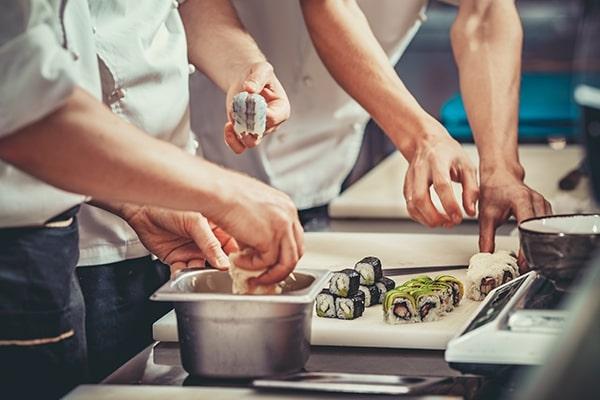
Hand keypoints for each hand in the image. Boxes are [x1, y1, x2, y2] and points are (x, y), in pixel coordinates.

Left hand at [121, 205, 238, 274]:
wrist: (141, 210)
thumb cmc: (168, 205)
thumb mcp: (195, 222)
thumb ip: (210, 244)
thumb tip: (223, 262)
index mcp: (216, 228)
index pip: (233, 246)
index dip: (236, 257)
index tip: (238, 267)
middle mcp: (206, 241)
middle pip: (219, 260)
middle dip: (219, 269)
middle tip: (219, 274)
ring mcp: (192, 250)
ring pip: (202, 268)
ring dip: (199, 273)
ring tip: (196, 270)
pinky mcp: (177, 259)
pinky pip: (183, 271)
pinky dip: (182, 275)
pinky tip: (181, 271)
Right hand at [210, 173, 303, 284]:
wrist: (215, 191)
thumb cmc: (224, 194)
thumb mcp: (251, 207)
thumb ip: (260, 224)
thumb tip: (255, 243)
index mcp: (285, 206)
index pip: (293, 236)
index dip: (282, 252)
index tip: (269, 261)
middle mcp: (289, 215)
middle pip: (295, 251)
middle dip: (280, 267)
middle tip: (264, 274)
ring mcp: (282, 227)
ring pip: (287, 262)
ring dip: (269, 273)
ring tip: (253, 275)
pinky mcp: (270, 238)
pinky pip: (266, 263)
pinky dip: (251, 266)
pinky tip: (237, 260)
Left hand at [224, 61, 289, 153]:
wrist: (246, 79)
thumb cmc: (257, 74)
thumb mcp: (261, 69)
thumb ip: (257, 78)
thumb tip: (249, 88)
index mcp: (281, 109)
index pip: (273, 118)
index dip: (259, 112)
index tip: (249, 100)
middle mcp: (272, 123)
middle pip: (261, 132)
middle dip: (247, 122)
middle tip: (238, 107)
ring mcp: (258, 130)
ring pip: (250, 142)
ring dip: (238, 132)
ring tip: (232, 116)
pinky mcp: (244, 133)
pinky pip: (240, 146)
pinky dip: (232, 141)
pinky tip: (227, 126)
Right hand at [402, 122, 477, 227]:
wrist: (427, 142)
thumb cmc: (449, 153)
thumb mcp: (467, 166)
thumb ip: (471, 189)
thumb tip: (470, 212)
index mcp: (437, 161)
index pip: (441, 185)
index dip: (449, 204)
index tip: (458, 217)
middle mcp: (420, 170)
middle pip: (420, 198)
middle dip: (434, 217)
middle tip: (450, 223)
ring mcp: (410, 179)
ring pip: (412, 205)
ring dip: (427, 220)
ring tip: (444, 223)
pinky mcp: (406, 187)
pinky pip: (410, 207)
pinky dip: (421, 218)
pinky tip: (433, 218)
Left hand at [478, 167, 551, 253]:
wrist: (499, 175)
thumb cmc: (493, 190)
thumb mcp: (485, 216)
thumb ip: (485, 238)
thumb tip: (485, 256)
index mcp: (521, 200)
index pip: (528, 227)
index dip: (526, 246)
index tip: (523, 261)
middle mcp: (535, 200)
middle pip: (541, 230)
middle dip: (535, 249)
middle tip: (527, 264)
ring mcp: (542, 203)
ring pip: (546, 229)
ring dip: (539, 244)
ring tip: (530, 258)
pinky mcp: (544, 207)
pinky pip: (546, 225)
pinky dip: (540, 236)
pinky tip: (533, 245)